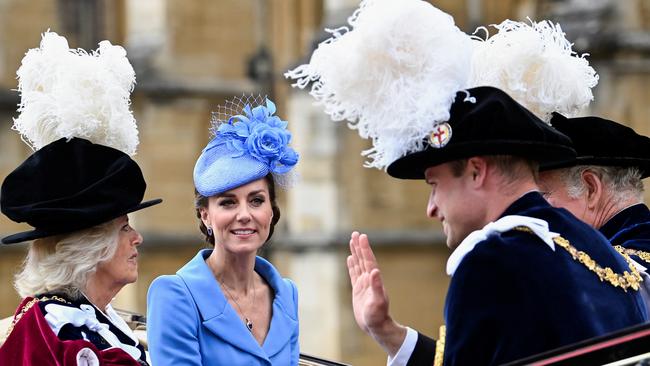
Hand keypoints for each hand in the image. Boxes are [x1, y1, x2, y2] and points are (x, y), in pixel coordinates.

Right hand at [347, 231, 405, 356]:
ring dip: (355, 252)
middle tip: (356, 233)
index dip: (365, 248)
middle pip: (363, 259)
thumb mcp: (378, 302)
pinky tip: (350, 258)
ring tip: (352, 241)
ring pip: (358, 264)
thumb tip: (375, 271)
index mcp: (373, 280)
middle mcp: (369, 279)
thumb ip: (377, 287)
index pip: (368, 260)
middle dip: (359, 246)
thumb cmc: (378, 316)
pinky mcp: (358, 290)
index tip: (362, 236)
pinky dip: (352, 265)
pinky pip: (354, 274)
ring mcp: (363, 284)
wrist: (376, 326)